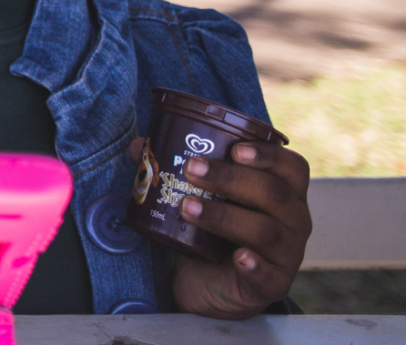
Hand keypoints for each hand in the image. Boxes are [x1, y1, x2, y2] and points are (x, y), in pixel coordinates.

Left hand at [150, 136, 314, 318]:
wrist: (209, 287)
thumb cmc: (212, 235)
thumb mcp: (200, 200)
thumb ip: (177, 173)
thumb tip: (139, 146)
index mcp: (283, 195)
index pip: (291, 168)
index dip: (268, 155)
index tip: (235, 149)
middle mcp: (293, 221)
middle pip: (274, 194)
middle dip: (231, 178)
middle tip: (192, 168)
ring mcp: (286, 254)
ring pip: (265, 231)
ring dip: (224, 216)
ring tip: (187, 207)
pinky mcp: (273, 285)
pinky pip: (269, 276)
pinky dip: (254, 265)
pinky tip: (239, 257)